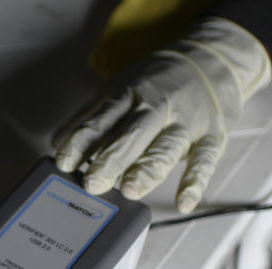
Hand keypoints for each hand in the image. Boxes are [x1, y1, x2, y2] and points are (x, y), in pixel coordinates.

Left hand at [55, 18, 271, 211]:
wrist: (213, 61)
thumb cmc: (158, 83)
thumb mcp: (122, 88)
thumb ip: (92, 117)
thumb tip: (58, 142)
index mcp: (131, 94)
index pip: (102, 120)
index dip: (81, 142)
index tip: (64, 163)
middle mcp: (158, 106)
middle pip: (132, 134)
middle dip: (111, 159)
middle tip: (93, 183)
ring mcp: (187, 122)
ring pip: (166, 148)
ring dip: (147, 169)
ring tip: (129, 189)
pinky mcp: (212, 137)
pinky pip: (205, 161)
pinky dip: (195, 183)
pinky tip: (183, 203)